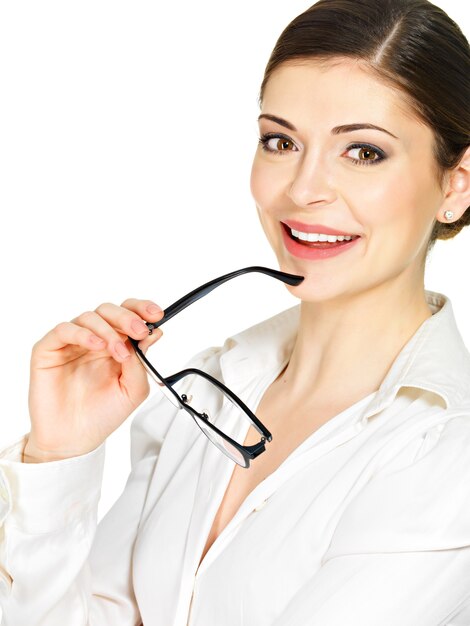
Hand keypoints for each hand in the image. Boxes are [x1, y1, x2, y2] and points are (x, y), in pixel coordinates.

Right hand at [24, 299, 163, 461]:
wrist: (74, 440)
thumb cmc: (101, 415)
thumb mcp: (133, 389)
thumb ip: (142, 361)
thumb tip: (154, 333)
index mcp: (115, 345)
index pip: (128, 315)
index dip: (142, 309)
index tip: (157, 315)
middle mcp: (93, 340)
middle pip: (109, 310)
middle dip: (127, 317)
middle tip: (139, 331)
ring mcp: (71, 344)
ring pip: (89, 317)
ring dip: (108, 330)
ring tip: (118, 351)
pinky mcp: (49, 350)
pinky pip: (64, 330)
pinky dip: (83, 334)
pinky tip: (96, 346)